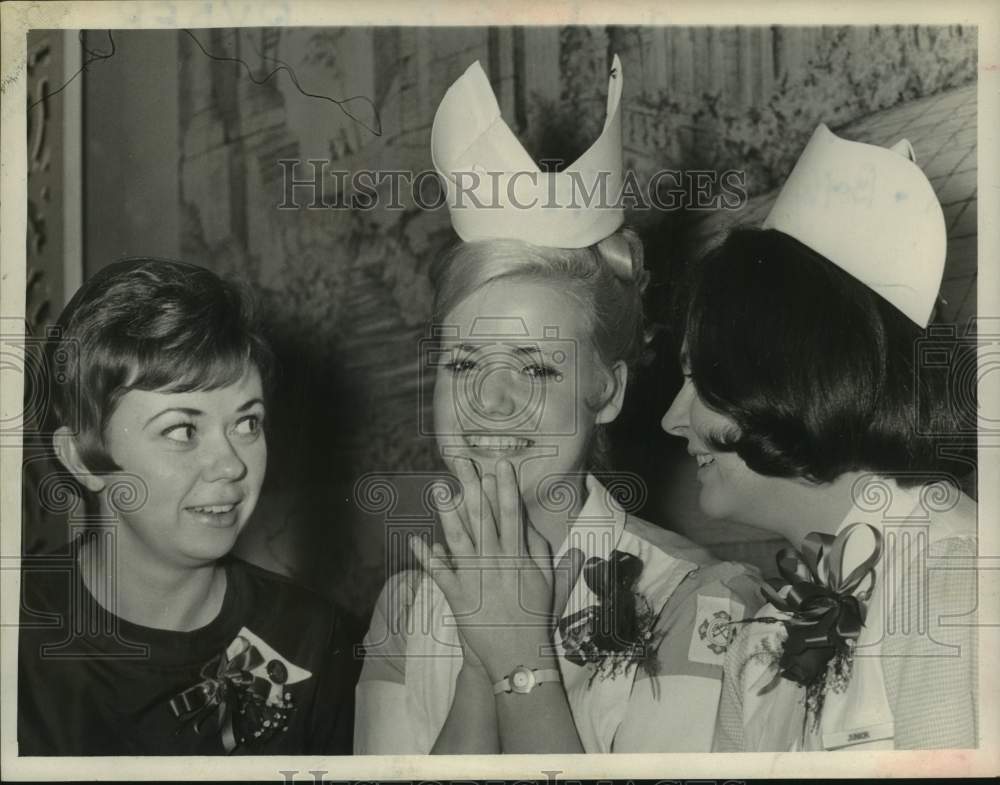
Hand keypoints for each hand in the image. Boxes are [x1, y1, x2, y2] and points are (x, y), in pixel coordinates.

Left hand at [410, 458, 555, 681]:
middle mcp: (496, 563)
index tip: (500, 465)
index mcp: (519, 557)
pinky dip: (427, 558)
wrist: (519, 656)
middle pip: (483, 518)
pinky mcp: (460, 597)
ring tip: (438, 489)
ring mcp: (476, 579)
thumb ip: (549, 557)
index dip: (505, 488)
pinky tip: (415, 541)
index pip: (511, 515)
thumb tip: (545, 532)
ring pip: (460, 539)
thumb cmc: (536, 620)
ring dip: (447, 513)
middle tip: (463, 464)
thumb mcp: (550, 586)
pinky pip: (440, 574)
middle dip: (472, 488)